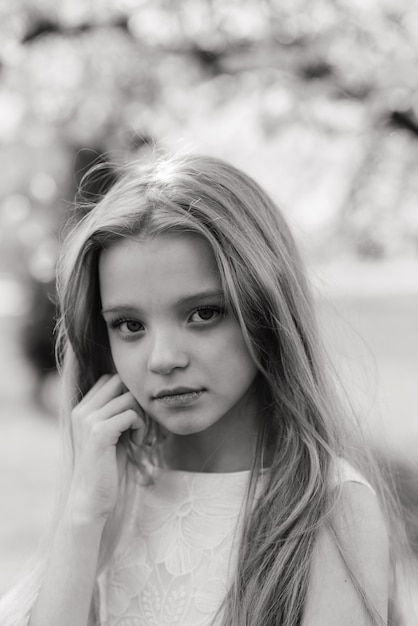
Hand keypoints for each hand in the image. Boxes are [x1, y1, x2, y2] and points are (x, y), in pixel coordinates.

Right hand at [67, 374, 144, 523]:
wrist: (90, 500)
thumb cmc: (106, 468)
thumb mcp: (111, 434)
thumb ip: (117, 413)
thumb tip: (137, 394)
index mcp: (82, 409)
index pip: (110, 380)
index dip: (128, 394)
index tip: (134, 417)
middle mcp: (82, 410)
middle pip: (119, 381)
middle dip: (136, 399)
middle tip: (140, 422)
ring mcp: (88, 420)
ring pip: (128, 398)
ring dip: (141, 416)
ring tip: (138, 436)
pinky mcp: (99, 432)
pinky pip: (131, 414)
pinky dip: (140, 427)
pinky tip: (137, 443)